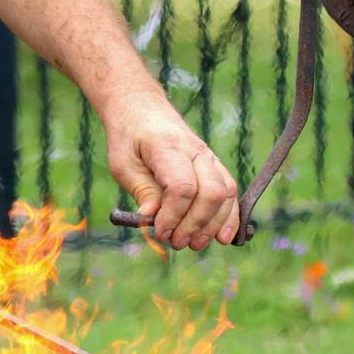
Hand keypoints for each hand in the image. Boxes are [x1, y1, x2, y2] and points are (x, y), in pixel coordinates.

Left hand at [104, 93, 239, 250]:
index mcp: (168, 146)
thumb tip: (152, 220)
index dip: (173, 216)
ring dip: (213, 226)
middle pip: (211, 193)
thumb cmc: (129, 139)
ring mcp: (210, 157)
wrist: (141, 110)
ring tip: (193, 244)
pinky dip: (230, 217)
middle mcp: (196, 150)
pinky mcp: (215, 166)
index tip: (159, 231)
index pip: (182, 187)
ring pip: (226, 194)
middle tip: (176, 242)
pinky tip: (223, 237)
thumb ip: (141, 191)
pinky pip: (231, 192)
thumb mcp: (123, 165)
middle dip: (195, 224)